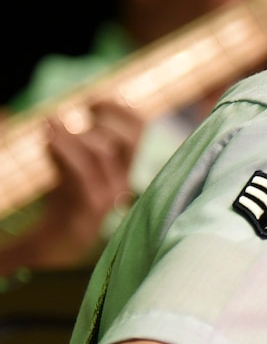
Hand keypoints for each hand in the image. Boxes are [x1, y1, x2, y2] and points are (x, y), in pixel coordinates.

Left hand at [16, 102, 141, 268]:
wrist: (56, 244)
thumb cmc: (64, 202)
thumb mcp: (75, 169)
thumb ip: (78, 146)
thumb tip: (66, 112)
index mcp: (124, 170)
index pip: (140, 133)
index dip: (123, 111)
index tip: (96, 99)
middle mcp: (123, 182)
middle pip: (128, 139)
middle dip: (104, 117)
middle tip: (80, 110)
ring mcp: (109, 196)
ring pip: (100, 151)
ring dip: (72, 133)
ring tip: (50, 125)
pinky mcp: (89, 207)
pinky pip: (81, 172)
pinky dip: (63, 150)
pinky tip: (47, 139)